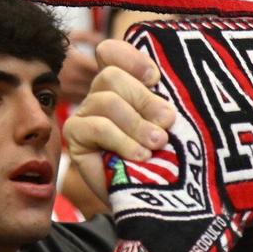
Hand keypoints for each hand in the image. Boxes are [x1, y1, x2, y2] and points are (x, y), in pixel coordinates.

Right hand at [61, 39, 175, 202]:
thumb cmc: (172, 158)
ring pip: (106, 101)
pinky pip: (96, 127)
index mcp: (127, 83)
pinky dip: (122, 140)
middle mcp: (103, 94)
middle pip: (111, 76)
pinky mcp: (76, 136)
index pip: (112, 52)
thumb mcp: (176, 126)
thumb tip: (168, 94)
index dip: (130, 58)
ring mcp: (87, 113)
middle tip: (167, 122)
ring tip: (157, 143)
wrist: (158, 198)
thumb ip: (168, 104)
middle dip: (144, 98)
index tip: (155, 78)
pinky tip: (140, 156)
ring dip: (136, 123)